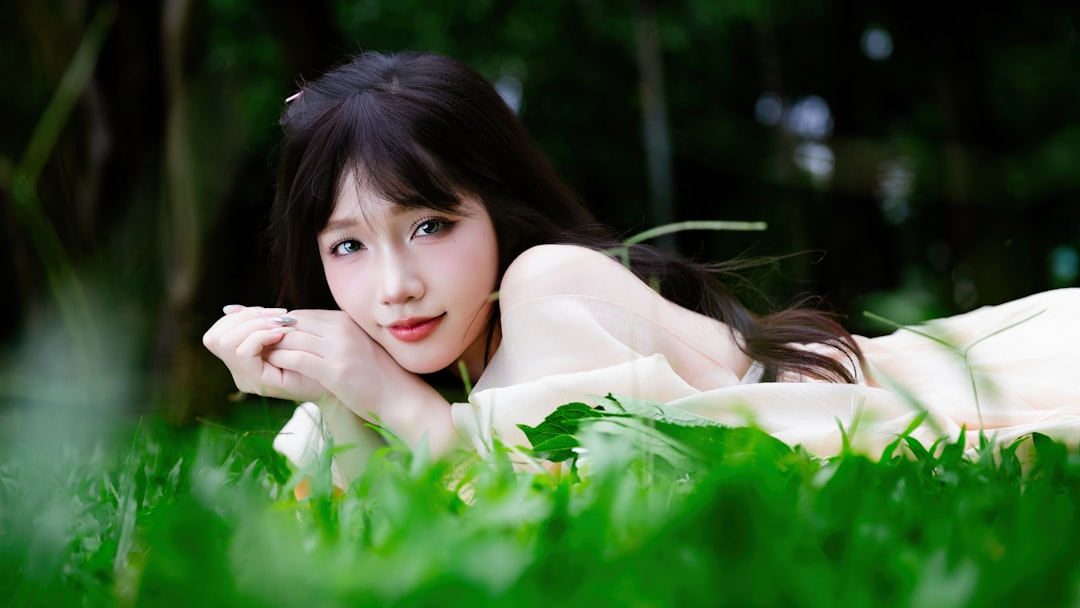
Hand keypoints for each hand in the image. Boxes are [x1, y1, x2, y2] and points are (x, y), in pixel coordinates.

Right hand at [202, 304, 327, 400]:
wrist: (336, 380)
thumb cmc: (314, 355)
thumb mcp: (281, 333)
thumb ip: (259, 323)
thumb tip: (230, 308)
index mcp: (241, 360)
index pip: (215, 334)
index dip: (238, 316)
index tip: (268, 312)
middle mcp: (238, 373)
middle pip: (215, 337)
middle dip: (245, 318)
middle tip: (276, 316)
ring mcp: (247, 380)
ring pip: (226, 343)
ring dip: (253, 325)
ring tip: (279, 325)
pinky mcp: (259, 383)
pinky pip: (243, 353)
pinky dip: (259, 336)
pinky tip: (280, 334)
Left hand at [261, 309, 414, 417]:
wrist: (398, 397)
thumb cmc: (374, 375)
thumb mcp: (354, 345)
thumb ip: (331, 335)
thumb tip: (301, 334)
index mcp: (345, 321)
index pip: (302, 315)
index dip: (281, 325)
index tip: (267, 336)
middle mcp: (341, 329)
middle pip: (293, 323)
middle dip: (272, 334)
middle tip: (256, 345)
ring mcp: (339, 349)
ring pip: (291, 338)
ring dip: (273, 347)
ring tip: (261, 357)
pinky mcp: (336, 370)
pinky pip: (297, 359)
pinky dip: (281, 360)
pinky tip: (273, 367)